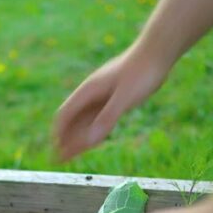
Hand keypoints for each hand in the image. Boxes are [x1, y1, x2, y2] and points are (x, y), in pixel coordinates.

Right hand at [53, 48, 169, 161]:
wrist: (157, 52)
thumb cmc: (141, 72)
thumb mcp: (124, 97)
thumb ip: (107, 118)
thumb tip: (90, 140)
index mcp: (89, 90)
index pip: (65, 114)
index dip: (59, 134)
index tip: (55, 151)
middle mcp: (92, 92)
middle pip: (72, 120)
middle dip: (65, 139)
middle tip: (60, 159)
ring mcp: (103, 94)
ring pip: (84, 119)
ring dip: (77, 136)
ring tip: (71, 154)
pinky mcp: (114, 96)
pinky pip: (97, 116)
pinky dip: (91, 130)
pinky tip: (91, 140)